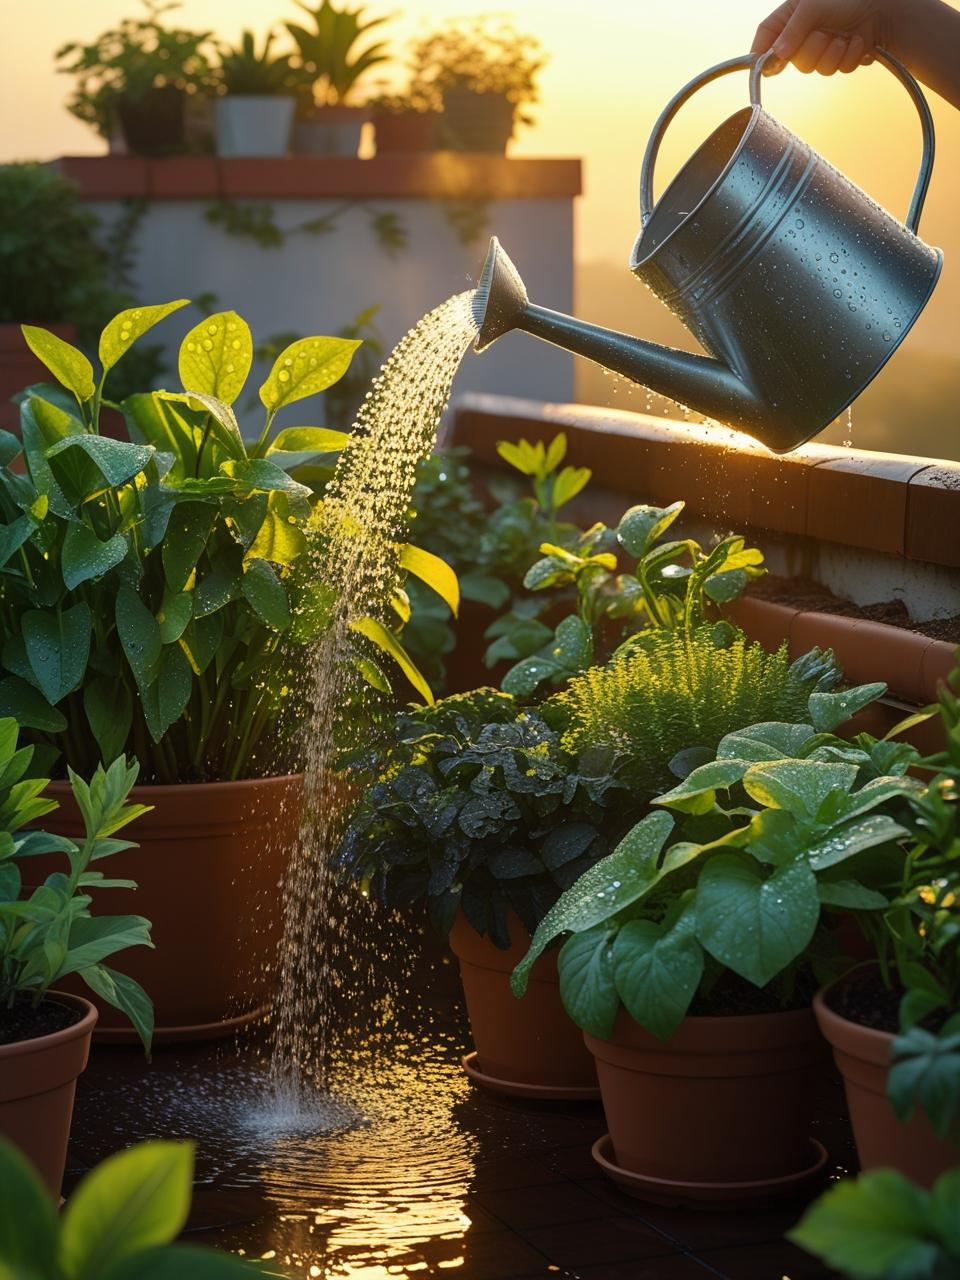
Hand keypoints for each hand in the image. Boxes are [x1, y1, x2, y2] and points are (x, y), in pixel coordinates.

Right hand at [751, 0, 889, 74]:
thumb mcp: (812, 7)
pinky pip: (835, 69)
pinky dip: (848, 56)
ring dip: (832, 53)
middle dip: (811, 50)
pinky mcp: (839, 58)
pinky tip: (857, 41)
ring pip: (814, 68)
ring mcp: (821, 47)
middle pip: (791, 59)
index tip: (761, 67)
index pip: (766, 35)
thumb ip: (791, 31)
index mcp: (792, 15)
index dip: (760, 52)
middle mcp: (804, 33)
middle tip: (824, 33)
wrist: (883, 7)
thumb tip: (775, 56)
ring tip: (845, 36)